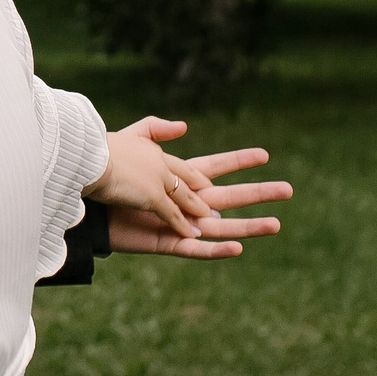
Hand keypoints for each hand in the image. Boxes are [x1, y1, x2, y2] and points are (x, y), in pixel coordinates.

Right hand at [82, 119, 215, 239]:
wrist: (83, 156)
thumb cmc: (92, 147)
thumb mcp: (125, 135)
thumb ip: (151, 129)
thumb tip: (183, 127)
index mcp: (150, 150)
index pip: (177, 163)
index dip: (193, 173)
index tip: (205, 181)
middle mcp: (159, 164)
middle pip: (189, 176)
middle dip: (206, 185)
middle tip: (226, 194)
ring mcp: (158, 181)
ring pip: (187, 198)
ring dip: (201, 209)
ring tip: (217, 220)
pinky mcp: (152, 197)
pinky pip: (172, 215)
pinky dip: (182, 225)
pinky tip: (193, 234)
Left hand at [104, 118, 292, 259]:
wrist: (88, 203)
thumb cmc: (108, 178)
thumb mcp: (132, 147)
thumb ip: (154, 133)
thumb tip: (184, 125)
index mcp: (178, 179)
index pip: (216, 168)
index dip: (239, 161)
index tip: (265, 154)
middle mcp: (186, 203)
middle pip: (230, 197)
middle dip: (258, 193)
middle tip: (289, 189)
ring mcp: (181, 225)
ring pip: (222, 227)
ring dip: (249, 226)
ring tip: (277, 224)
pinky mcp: (169, 243)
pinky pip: (198, 250)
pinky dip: (217, 250)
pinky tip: (238, 247)